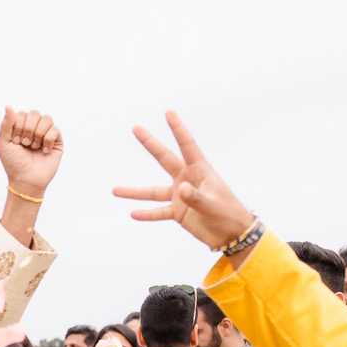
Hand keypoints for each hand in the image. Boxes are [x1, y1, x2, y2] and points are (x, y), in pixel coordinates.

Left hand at [0, 108, 63, 194]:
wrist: (26, 179)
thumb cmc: (14, 163)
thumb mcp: (3, 143)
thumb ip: (6, 124)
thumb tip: (8, 106)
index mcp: (21, 127)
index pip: (21, 114)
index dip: (18, 126)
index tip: (15, 142)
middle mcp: (34, 128)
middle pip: (34, 113)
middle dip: (27, 129)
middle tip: (24, 144)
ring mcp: (46, 133)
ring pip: (46, 118)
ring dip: (37, 134)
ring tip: (33, 147)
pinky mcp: (56, 140)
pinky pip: (55, 129)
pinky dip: (47, 140)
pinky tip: (44, 151)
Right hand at [113, 111, 255, 250]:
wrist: (231, 233)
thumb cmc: (228, 213)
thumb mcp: (212, 204)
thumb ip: (196, 196)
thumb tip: (180, 189)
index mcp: (200, 171)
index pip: (187, 145)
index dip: (178, 129)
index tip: (168, 113)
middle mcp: (187, 179)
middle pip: (164, 159)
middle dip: (150, 144)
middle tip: (136, 128)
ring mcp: (180, 196)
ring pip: (153, 192)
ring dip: (134, 192)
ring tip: (115, 190)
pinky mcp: (178, 212)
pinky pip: (158, 212)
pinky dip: (146, 214)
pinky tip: (133, 214)